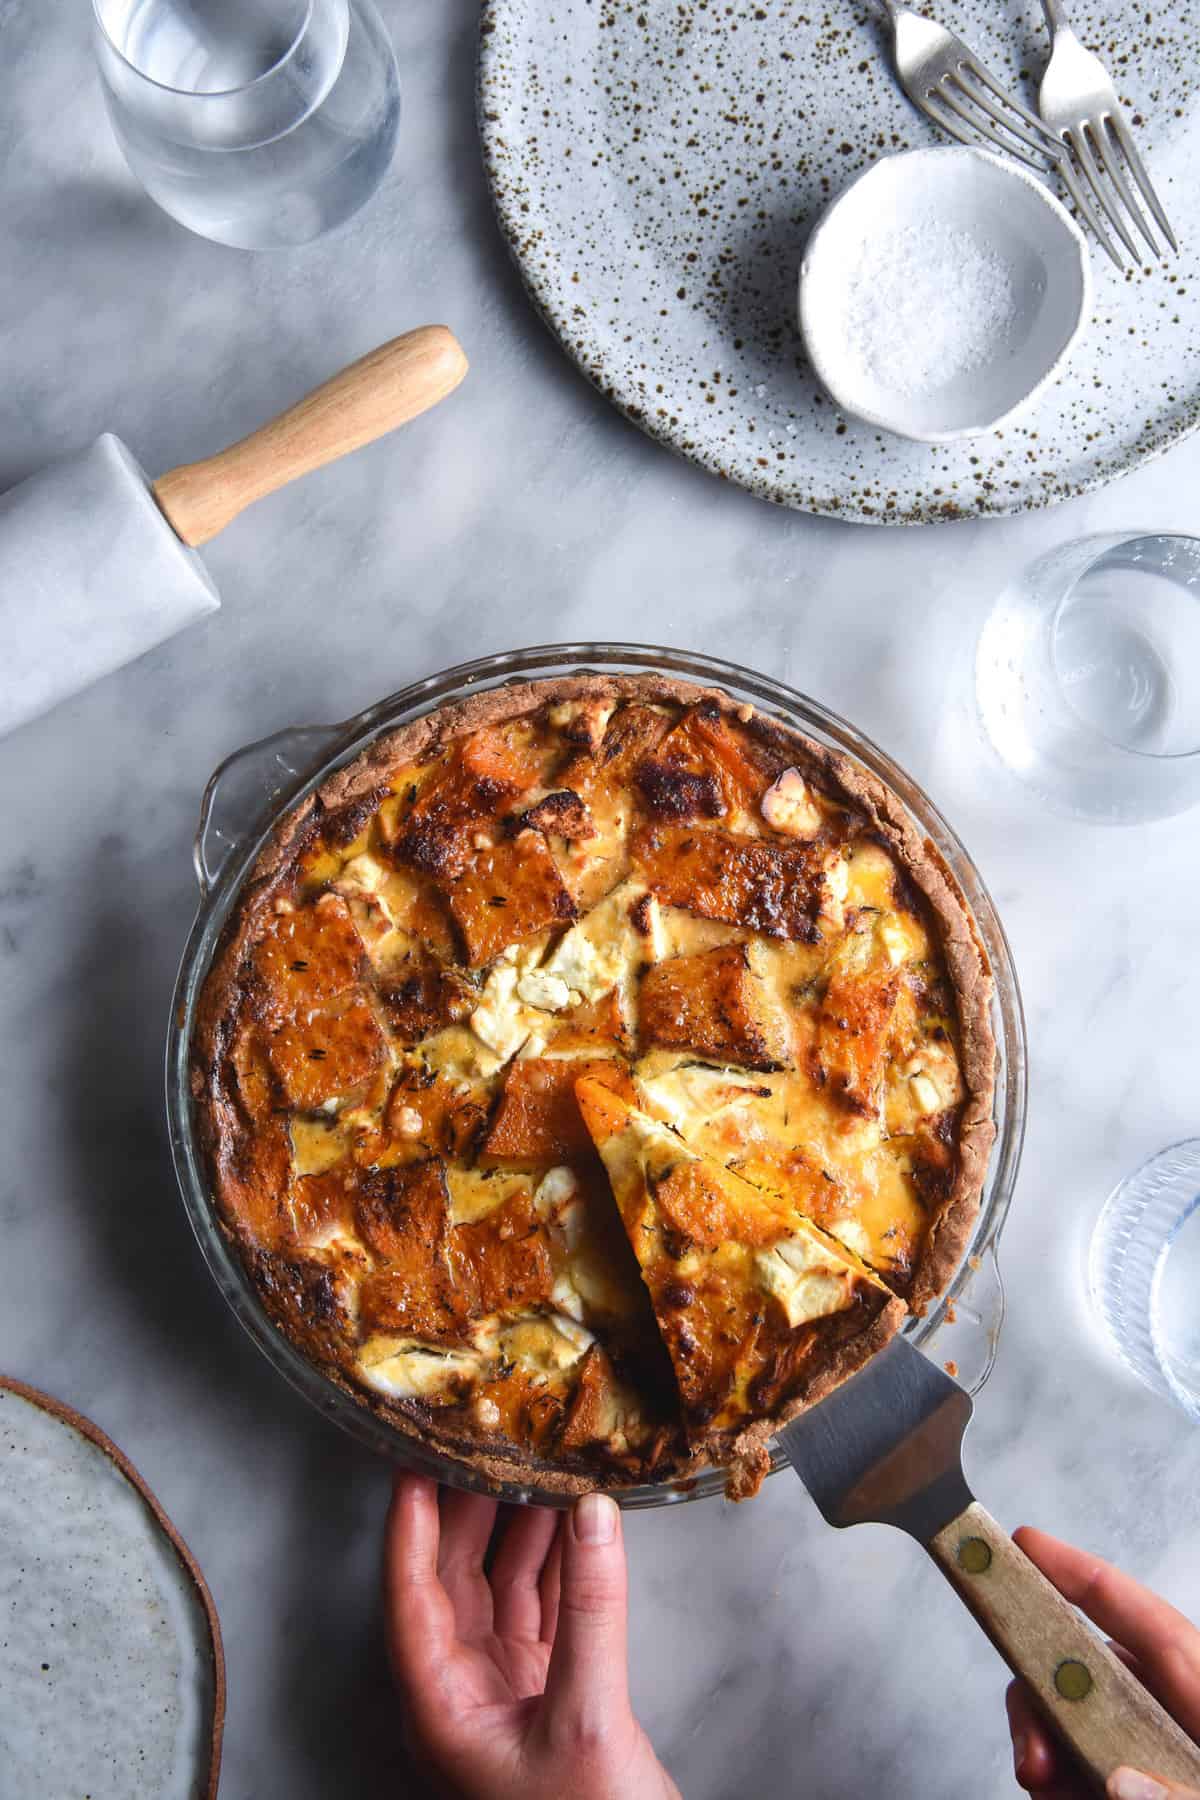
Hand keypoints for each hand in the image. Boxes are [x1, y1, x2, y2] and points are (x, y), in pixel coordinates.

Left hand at [383, 1473, 679, 1799]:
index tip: (412, 1462)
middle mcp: (462, 1695)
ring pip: (500, 1588)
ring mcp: (504, 1694)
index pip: (410, 1598)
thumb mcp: (588, 1721)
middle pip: (452, 1582)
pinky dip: (560, 1562)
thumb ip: (591, 1612)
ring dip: (520, 1528)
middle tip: (484, 1442)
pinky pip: (543, 1609)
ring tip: (536, 1462)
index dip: (408, 1527)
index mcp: (441, 1710)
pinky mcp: (550, 1695)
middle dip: (468, 1510)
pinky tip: (575, 1521)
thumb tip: (592, 1515)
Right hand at [1006, 1526, 1199, 1799]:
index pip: (1153, 1630)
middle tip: (1029, 1756)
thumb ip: (1180, 1799)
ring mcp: (1156, 1765)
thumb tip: (1121, 1779)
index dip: (1089, 1580)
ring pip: (1078, 1729)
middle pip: (1098, 1675)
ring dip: (1047, 1753)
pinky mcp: (1134, 1789)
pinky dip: (1059, 1787)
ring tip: (1044, 1792)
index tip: (1027, 1546)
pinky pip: (1082, 1776)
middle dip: (1046, 1697)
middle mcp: (1183, 1730)